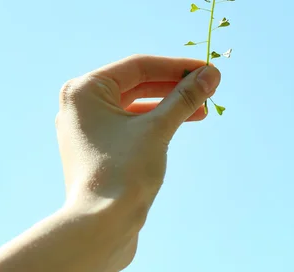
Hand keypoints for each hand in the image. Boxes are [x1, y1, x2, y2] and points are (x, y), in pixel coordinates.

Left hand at [55, 54, 220, 265]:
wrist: (102, 226)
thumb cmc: (123, 173)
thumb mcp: (158, 128)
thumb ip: (184, 98)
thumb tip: (211, 74)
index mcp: (85, 90)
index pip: (138, 67)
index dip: (177, 67)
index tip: (207, 69)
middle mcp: (81, 105)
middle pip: (137, 84)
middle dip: (175, 86)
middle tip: (208, 87)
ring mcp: (88, 127)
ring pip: (136, 105)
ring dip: (170, 105)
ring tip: (202, 108)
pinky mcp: (98, 147)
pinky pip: (131, 123)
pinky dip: (156, 121)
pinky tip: (183, 122)